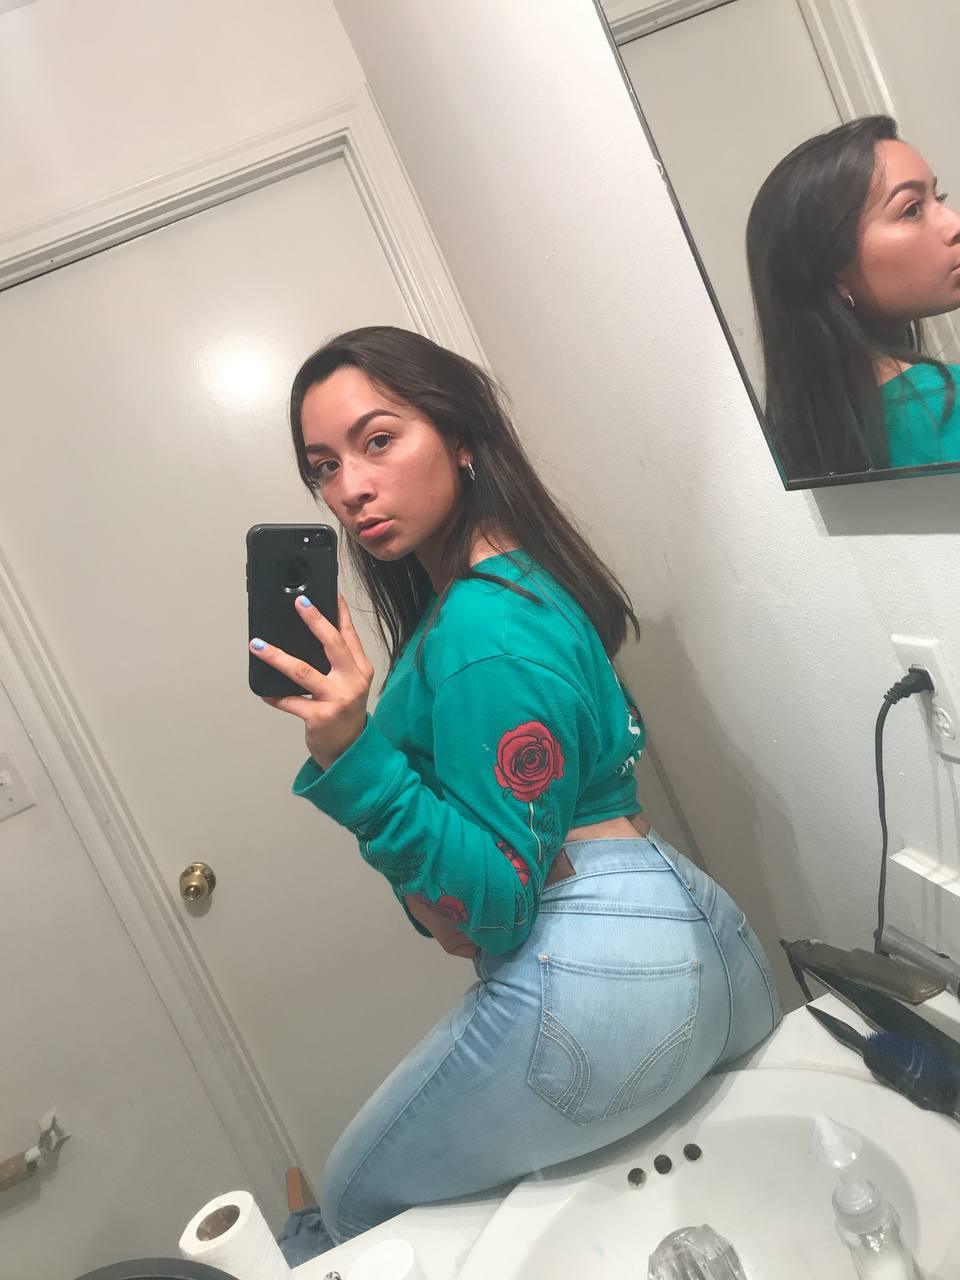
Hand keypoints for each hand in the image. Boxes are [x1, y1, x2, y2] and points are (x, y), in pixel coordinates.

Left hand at [251, 594, 373, 769]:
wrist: (349, 750)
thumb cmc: (344, 712)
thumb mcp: (350, 683)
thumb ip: (337, 661)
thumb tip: (310, 632)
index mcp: (361, 669)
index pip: (349, 634)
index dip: (339, 612)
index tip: (329, 592)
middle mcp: (352, 681)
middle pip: (332, 644)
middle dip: (314, 620)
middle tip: (298, 603)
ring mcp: (337, 699)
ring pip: (302, 671)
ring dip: (276, 656)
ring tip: (258, 646)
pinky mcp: (320, 716)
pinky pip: (290, 701)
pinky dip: (274, 695)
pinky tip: (264, 691)